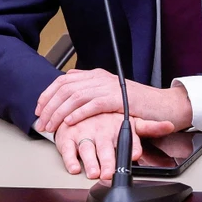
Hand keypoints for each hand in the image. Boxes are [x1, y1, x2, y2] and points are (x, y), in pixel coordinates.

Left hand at [35, 68, 192, 133]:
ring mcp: (108, 87)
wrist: (162, 106)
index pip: (64, 80)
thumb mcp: (109, 92)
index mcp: (95, 76)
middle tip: (41, 121)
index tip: (39, 108)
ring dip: (59, 113)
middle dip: (49, 106)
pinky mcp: (116, 99)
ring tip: (51, 125)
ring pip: (75, 97)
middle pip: (65, 88)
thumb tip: (70, 82)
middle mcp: (99, 78)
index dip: (48, 94)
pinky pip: (92, 105)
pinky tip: (69, 122)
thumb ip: (90, 87)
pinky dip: (78, 114)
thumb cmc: (136, 104)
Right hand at [55, 113, 174, 179]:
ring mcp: (84, 134)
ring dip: (90, 161)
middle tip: (109, 173)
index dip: (132, 146)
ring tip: (93, 172)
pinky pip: (67, 149)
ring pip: (87, 149)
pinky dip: (70, 159)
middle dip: (107, 161)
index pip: (127, 137)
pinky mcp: (67, 137)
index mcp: (117, 126)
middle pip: (105, 147)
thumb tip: (169, 125)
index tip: (136, 154)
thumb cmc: (106, 117)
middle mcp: (101, 130)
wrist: (79, 104)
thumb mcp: (130, 119)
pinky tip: (74, 167)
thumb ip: (150, 127)